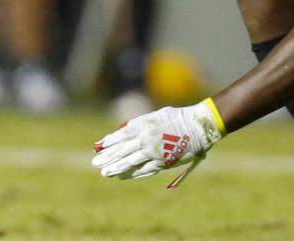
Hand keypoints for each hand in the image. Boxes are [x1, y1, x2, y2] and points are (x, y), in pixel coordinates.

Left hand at [92, 99, 225, 186]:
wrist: (198, 126)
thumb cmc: (176, 117)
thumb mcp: (154, 116)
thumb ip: (139, 124)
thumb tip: (123, 131)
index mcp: (143, 126)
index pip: (120, 136)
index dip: (108, 142)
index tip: (98, 146)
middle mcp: (146, 140)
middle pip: (122, 151)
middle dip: (108, 157)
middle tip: (95, 163)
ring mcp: (154, 152)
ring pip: (131, 162)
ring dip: (117, 168)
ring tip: (105, 173)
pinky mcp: (163, 162)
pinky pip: (145, 169)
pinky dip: (134, 173)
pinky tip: (124, 176)